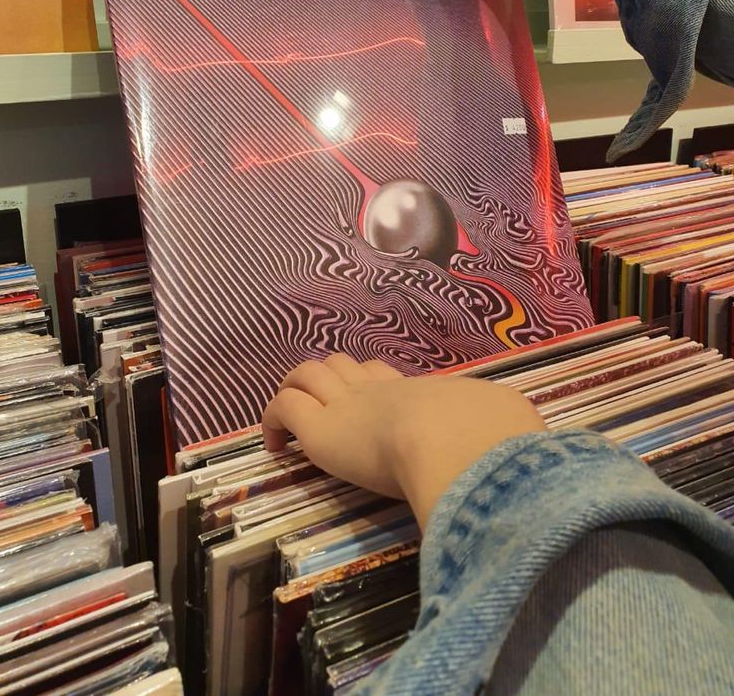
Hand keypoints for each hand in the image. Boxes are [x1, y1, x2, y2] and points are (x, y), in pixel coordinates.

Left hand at [262, 355, 544, 529]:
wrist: (459, 444)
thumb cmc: (488, 438)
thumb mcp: (508, 429)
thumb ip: (511, 435)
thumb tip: (541, 447)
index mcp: (420, 394)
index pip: (385, 376)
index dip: (372, 382)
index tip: (370, 399)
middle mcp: (380, 392)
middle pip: (344, 364)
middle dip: (332, 378)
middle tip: (328, 406)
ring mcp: (347, 405)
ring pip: (307, 372)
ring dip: (297, 389)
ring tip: (291, 422)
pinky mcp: (320, 429)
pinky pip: (283, 407)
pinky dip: (272, 421)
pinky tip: (275, 449)